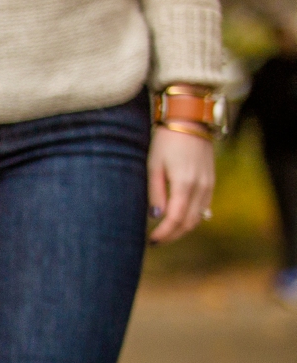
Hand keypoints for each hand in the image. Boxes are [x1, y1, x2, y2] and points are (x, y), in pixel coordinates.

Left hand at [147, 125, 214, 243]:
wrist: (190, 121)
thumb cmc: (167, 142)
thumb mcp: (154, 166)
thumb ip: (156, 193)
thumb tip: (157, 216)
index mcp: (184, 184)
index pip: (175, 219)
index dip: (164, 234)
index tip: (151, 241)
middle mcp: (201, 187)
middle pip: (188, 222)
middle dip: (172, 235)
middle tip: (156, 241)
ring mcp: (209, 184)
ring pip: (198, 217)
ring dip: (182, 229)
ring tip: (165, 233)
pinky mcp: (211, 180)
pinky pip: (204, 206)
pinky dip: (191, 218)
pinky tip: (178, 220)